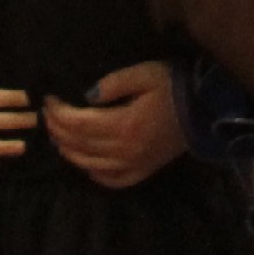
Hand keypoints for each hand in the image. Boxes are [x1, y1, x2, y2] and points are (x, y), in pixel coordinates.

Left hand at [44, 61, 187, 186]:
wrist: (206, 112)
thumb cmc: (174, 88)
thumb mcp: (145, 74)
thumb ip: (113, 83)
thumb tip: (87, 96)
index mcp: (123, 125)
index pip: (77, 123)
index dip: (57, 112)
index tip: (48, 99)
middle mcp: (124, 151)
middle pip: (78, 144)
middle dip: (57, 129)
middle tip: (48, 114)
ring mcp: (132, 165)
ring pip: (88, 164)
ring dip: (68, 150)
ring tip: (58, 136)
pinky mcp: (142, 172)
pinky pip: (110, 180)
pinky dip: (93, 173)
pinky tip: (86, 162)